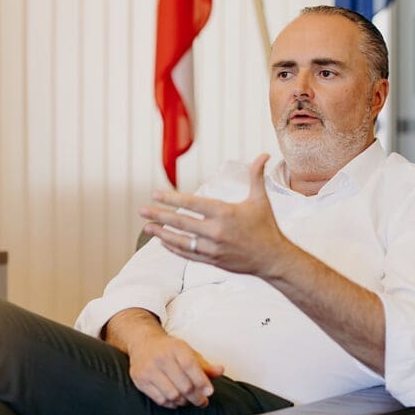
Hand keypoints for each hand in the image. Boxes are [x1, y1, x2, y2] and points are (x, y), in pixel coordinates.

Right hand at [128, 331, 223, 408]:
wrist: (143, 343)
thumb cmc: (169, 350)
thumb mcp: (188, 352)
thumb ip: (205, 365)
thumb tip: (220, 371)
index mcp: (176, 348)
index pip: (191, 367)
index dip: (202, 382)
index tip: (210, 392)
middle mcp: (161, 358)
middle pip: (184, 385)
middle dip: (196, 397)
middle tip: (202, 401)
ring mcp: (149, 370)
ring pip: (172, 395)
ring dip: (184, 401)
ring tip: (188, 400)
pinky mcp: (140, 381)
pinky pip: (160, 400)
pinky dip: (171, 403)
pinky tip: (176, 400)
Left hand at [140, 154, 292, 277]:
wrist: (273, 259)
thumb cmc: (266, 227)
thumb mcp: (260, 200)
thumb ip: (256, 176)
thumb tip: (264, 154)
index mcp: (225, 213)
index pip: (192, 204)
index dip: (171, 199)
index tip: (155, 194)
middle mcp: (216, 231)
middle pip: (181, 223)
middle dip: (159, 215)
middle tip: (141, 210)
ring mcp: (212, 248)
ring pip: (180, 240)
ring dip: (162, 233)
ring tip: (147, 226)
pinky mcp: (212, 261)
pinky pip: (188, 254)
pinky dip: (174, 248)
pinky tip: (163, 241)